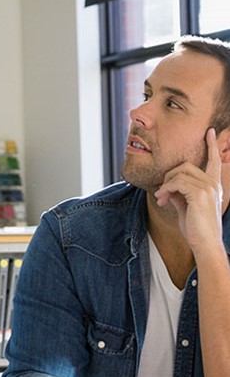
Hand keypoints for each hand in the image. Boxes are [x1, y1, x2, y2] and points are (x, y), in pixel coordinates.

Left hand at [154, 128, 222, 251]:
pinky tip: (162, 199)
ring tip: (161, 199)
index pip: (214, 161)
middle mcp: (213, 184)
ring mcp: (208, 187)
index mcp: (213, 185)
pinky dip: (166, 189)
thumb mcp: (185, 207)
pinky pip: (176, 182)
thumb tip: (167, 186)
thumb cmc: (196, 228)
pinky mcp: (200, 193)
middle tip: (161, 194)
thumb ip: (179, 193)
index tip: (210, 132)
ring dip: (165, 185)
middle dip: (169, 177)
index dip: (212, 145)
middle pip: (185, 166)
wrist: (204, 244)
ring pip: (179, 173)